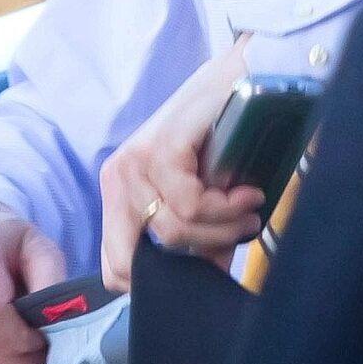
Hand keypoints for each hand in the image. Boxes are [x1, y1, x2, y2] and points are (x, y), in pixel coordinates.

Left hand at [97, 41, 265, 292]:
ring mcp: (135, 162)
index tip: (202, 267)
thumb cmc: (225, 139)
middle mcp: (118, 177)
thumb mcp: (202, 196)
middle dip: (192, 259)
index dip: (155, 284)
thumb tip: (201, 285)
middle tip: (236, 236)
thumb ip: (194, 240)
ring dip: (222, 228)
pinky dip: (226, 208)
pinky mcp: (160, 150)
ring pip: (171, 233)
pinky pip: (190, 206)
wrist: (245, 78)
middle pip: (132, 261)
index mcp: (120, 191)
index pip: (113, 267)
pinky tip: (247, 192)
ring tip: (249, 208)